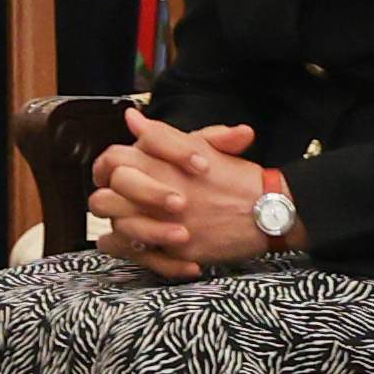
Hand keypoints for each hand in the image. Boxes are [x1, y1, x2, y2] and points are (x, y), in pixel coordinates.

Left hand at [86, 110, 276, 280]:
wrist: (268, 210)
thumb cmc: (237, 178)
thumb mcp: (202, 147)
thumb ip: (163, 135)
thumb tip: (132, 118)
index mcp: (160, 164)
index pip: (112, 161)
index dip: (108, 168)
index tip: (115, 175)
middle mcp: (157, 194)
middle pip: (104, 198)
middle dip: (109, 199)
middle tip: (120, 201)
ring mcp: (165, 225)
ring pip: (117, 228)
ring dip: (119, 225)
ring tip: (128, 223)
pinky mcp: (176, 251)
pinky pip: (135, 254)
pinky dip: (130, 250)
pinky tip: (135, 244)